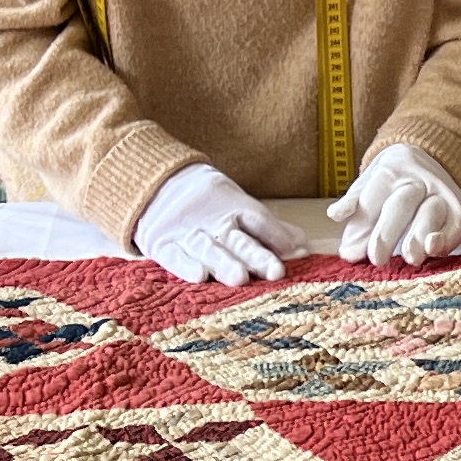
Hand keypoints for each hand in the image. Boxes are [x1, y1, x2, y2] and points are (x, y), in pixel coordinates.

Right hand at [129, 164, 310, 286]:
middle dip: (256, 255)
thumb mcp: (239, 208)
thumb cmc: (210, 204)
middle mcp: (212, 222)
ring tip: (240, 278)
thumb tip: (304, 246)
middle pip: (237, 239)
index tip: (296, 251)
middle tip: (275, 271)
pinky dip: (185, 266)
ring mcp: (187, 233)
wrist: (156, 183)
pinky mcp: (163, 244)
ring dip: (224, 263)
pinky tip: (199, 277)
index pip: (258, 220)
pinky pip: (174, 256)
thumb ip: (270, 229)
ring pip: (208, 249)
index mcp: (233, 208)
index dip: (277, 235)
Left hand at [327, 142, 460, 267]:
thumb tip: (341, 234)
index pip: (374, 198)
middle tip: (377, 260)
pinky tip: (434, 251)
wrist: (431, 158)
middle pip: (402, 204)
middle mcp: (418, 178)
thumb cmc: (393, 179)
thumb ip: (355, 209)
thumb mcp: (369, 184)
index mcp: (390, 170)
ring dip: (419, 236)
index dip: (362, 226)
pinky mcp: (460, 207)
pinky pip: (456, 223)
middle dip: (388, 233)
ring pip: (432, 211)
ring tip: (410, 258)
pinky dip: (447, 238)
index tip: (352, 253)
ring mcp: (442, 191)